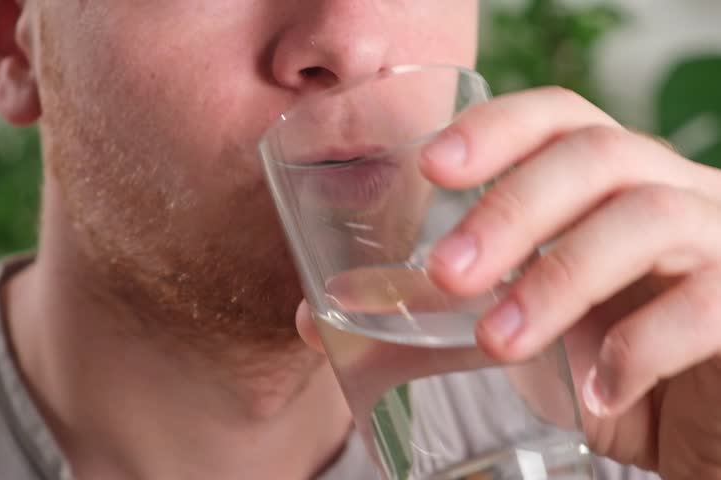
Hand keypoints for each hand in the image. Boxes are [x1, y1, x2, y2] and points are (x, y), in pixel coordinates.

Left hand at [297, 86, 720, 478]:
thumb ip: (431, 317)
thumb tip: (319, 314)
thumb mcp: (515, 332)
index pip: (558, 118)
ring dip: (560, 277)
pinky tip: (593, 390)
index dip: (497, 129)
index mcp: (606, 184)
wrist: (699, 423)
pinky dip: (641, 347)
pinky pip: (708, 303)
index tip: (433, 166)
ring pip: (649, 217)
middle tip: (447, 274)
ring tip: (498, 340)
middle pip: (596, 155)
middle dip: (513, 209)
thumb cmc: (601, 360)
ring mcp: (717, 242)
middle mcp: (667, 192)